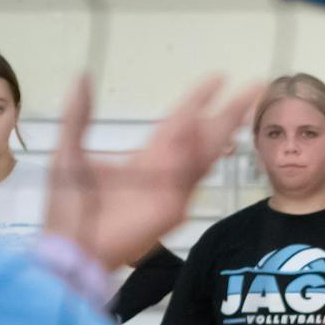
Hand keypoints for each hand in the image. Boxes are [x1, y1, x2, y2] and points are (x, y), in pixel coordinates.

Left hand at [47, 75, 258, 269]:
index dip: (199, 99)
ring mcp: (172, 191)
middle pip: (206, 136)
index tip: (219, 77)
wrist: (69, 248)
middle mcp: (166, 171)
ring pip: (204, 153)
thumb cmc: (69, 210)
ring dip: (221, 126)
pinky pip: (183, 175)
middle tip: (256, 85)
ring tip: (243, 101)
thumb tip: (82, 76)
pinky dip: (187, 151)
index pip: (180, 122)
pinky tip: (192, 126)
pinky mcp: (170, 209)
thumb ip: (78, 116)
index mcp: (146, 158)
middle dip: (230, 111)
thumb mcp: (69, 153)